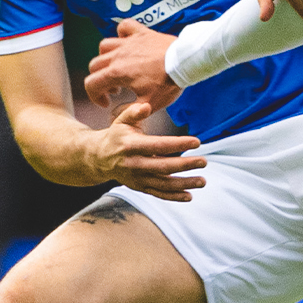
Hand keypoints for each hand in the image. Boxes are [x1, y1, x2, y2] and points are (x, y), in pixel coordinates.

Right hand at [85, 100, 204, 201]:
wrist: (98, 158)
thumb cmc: (116, 136)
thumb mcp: (121, 120)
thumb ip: (133, 112)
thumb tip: (145, 106)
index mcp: (130, 145)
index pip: (158, 145)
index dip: (178, 144)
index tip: (196, 142)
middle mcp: (134, 164)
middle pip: (163, 167)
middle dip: (185, 165)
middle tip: (204, 161)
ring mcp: (136, 178)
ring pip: (163, 184)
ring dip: (184, 184)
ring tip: (202, 181)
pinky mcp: (139, 187)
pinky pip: (158, 194)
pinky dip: (174, 197)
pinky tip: (189, 196)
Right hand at [87, 19, 181, 109]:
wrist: (185, 61)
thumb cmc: (168, 82)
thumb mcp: (149, 104)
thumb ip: (130, 111)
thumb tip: (118, 112)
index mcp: (117, 73)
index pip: (91, 84)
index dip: (95, 96)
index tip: (106, 102)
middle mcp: (118, 55)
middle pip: (95, 65)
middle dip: (101, 80)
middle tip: (117, 89)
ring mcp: (129, 42)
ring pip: (105, 46)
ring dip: (106, 58)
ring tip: (118, 68)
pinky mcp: (141, 33)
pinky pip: (124, 27)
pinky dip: (122, 33)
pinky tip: (127, 42)